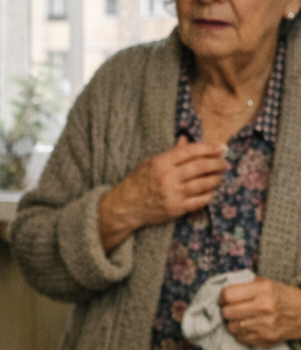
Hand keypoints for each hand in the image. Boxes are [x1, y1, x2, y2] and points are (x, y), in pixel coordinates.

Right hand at [98, 136, 227, 252]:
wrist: (125, 206)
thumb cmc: (138, 182)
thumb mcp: (150, 163)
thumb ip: (171, 153)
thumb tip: (186, 140)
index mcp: (160, 163)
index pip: (190, 152)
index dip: (208, 149)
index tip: (220, 148)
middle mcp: (167, 178)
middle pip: (200, 167)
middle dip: (216, 163)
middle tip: (224, 162)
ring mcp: (172, 194)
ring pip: (203, 184)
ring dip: (216, 179)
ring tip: (220, 175)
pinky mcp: (176, 209)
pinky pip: (200, 201)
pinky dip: (209, 194)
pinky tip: (211, 190)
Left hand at [219, 278, 300, 347]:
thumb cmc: (283, 297)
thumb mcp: (267, 284)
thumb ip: (245, 285)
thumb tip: (221, 291)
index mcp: (264, 289)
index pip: (228, 295)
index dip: (222, 298)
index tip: (224, 300)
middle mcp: (265, 307)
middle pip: (227, 312)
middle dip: (226, 311)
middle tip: (233, 310)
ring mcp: (266, 325)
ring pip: (231, 327)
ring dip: (233, 323)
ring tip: (243, 319)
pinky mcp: (267, 339)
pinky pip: (240, 338)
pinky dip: (241, 333)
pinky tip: (250, 327)